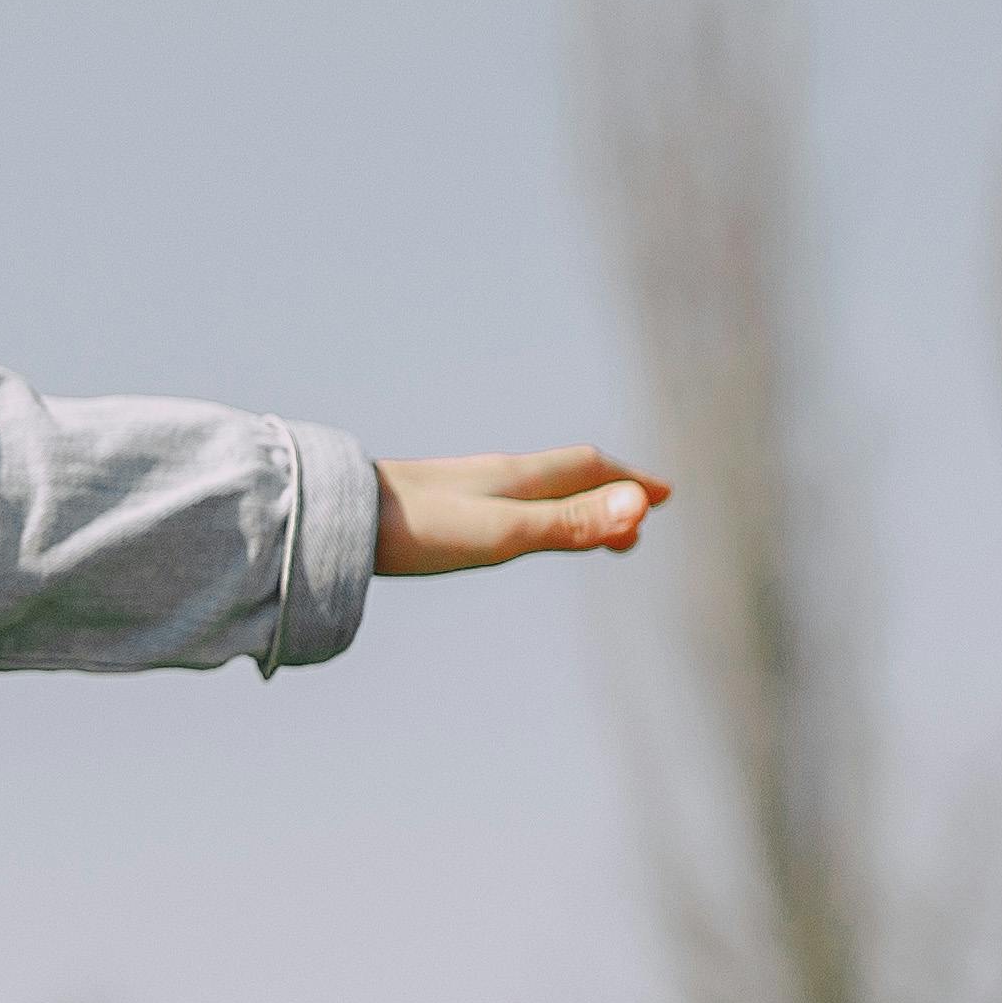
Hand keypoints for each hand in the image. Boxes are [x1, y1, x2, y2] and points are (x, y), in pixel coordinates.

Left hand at [375, 445, 666, 577]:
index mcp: (517, 477)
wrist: (335, 519)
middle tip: (639, 520)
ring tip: (589, 529)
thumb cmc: (418, 530)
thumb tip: (640, 507)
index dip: (630, 483)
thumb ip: (570, 524)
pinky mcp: (436, 506)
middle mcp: (494, 475)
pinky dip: (533, 513)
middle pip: (566, 476)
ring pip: (534, 490)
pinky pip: (502, 503)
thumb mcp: (505, 534)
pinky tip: (511, 528)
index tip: (666, 497)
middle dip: (608, 493)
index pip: (588, 468)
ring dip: (573, 504)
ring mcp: (464, 488)